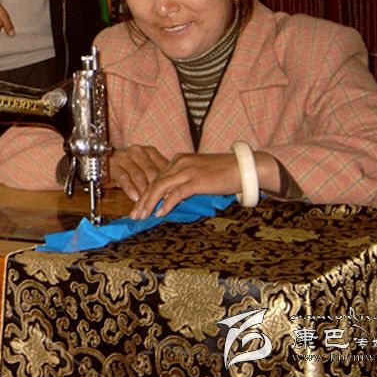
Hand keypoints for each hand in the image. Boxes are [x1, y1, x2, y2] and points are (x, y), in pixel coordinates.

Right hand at [107, 145, 169, 201]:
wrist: (102, 161)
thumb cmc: (129, 168)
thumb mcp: (145, 169)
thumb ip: (158, 177)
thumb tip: (175, 193)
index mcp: (150, 152)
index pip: (163, 166)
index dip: (170, 182)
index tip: (174, 196)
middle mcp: (137, 152)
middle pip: (151, 172)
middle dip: (158, 189)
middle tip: (164, 203)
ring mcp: (124, 157)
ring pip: (138, 176)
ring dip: (145, 191)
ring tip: (150, 204)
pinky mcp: (113, 165)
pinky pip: (124, 178)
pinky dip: (130, 189)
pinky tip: (135, 198)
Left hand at [129, 152, 243, 219]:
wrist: (243, 168)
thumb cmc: (223, 174)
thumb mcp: (198, 175)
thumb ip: (184, 183)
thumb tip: (170, 199)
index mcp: (178, 160)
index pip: (156, 177)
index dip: (145, 193)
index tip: (137, 207)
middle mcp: (179, 163)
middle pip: (154, 182)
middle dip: (142, 200)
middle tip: (134, 215)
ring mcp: (187, 171)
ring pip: (160, 187)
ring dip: (149, 203)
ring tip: (142, 216)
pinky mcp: (196, 180)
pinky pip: (176, 193)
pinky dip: (166, 203)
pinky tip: (160, 213)